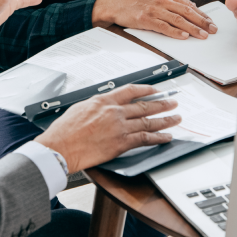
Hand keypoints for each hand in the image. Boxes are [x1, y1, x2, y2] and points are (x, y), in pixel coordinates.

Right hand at [34, 84, 180, 172]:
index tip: (155, 90)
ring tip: (176, 118)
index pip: (130, 91)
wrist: (60, 147)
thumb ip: (96, 105)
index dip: (146, 89)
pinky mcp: (120, 144)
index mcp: (103, 101)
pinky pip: (145, 139)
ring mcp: (119, 128)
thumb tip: (104, 106)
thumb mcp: (80, 107)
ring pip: (148, 122)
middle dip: (162, 103)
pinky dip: (158, 138)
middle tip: (173, 102)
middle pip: (144, 105)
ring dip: (165, 120)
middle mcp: (114, 112)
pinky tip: (166, 137)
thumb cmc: (65, 130)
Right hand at [92, 0, 216, 39]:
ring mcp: (154, 9)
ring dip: (193, 29)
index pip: (188, 5)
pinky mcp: (146, 19)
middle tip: (212, 30)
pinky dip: (175, 32)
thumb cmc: (133, 2)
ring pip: (178, 20)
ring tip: (203, 35)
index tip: (211, 22)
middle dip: (202, 22)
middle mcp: (161, 0)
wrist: (114, 4)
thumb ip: (171, 2)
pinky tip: (184, 36)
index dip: (202, 14)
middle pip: (187, 12)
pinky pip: (164, 27)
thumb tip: (190, 7)